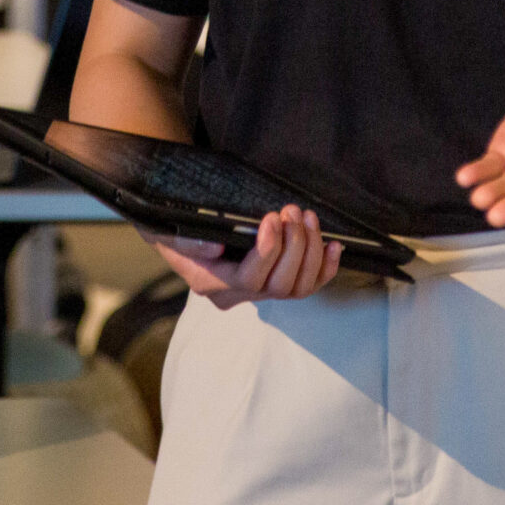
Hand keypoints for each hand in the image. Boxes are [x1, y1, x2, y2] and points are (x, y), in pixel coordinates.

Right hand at [143, 206, 342, 306]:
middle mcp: (238, 295)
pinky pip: (308, 286)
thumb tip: (213, 246)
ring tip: (306, 216)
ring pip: (298, 288)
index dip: (267, 251)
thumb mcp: (170, 229)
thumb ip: (187, 239)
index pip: (248, 279)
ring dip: (310, 251)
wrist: (178, 230)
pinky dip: (325, 267)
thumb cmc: (174, 227)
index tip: (272, 218)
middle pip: (279, 285)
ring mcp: (260, 292)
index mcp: (211, 283)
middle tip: (292, 210)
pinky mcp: (277, 282)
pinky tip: (334, 245)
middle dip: (293, 246)